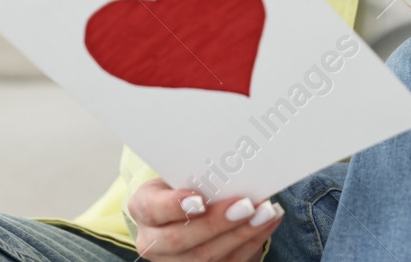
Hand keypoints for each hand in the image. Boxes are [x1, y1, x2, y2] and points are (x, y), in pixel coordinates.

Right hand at [127, 178, 283, 261]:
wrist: (182, 211)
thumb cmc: (182, 184)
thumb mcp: (178, 173)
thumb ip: (194, 172)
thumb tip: (227, 159)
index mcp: (142, 210)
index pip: (154, 210)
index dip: (175, 206)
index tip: (200, 199)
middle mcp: (152, 242)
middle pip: (181, 239)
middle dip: (217, 223)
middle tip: (247, 205)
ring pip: (207, 257)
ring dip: (242, 234)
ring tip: (266, 213)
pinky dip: (251, 241)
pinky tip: (267, 223)